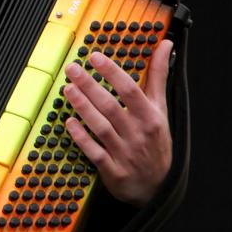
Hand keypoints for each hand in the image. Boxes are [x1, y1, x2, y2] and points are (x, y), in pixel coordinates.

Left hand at [62, 39, 173, 206]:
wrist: (158, 186)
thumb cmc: (155, 140)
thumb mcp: (161, 108)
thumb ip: (158, 76)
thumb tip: (164, 45)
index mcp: (150, 117)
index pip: (130, 90)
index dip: (112, 72)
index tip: (95, 57)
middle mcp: (138, 133)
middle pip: (111, 106)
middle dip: (90, 86)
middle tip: (72, 69)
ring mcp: (125, 152)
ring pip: (101, 126)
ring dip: (82, 107)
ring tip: (67, 89)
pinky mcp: (112, 169)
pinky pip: (94, 151)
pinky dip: (81, 137)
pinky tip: (68, 122)